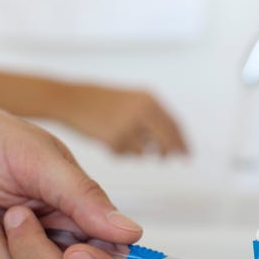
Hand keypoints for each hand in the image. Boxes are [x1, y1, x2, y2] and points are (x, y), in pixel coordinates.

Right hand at [55, 84, 187, 156]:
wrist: (71, 99)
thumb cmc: (101, 100)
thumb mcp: (132, 99)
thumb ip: (153, 116)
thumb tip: (174, 141)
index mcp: (149, 99)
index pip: (175, 125)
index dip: (183, 142)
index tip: (187, 153)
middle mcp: (142, 112)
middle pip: (167, 143)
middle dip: (169, 154)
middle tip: (166, 159)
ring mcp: (129, 127)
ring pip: (146, 152)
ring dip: (138, 151)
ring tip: (120, 135)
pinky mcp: (115, 141)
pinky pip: (127, 155)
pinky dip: (121, 151)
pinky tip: (108, 138)